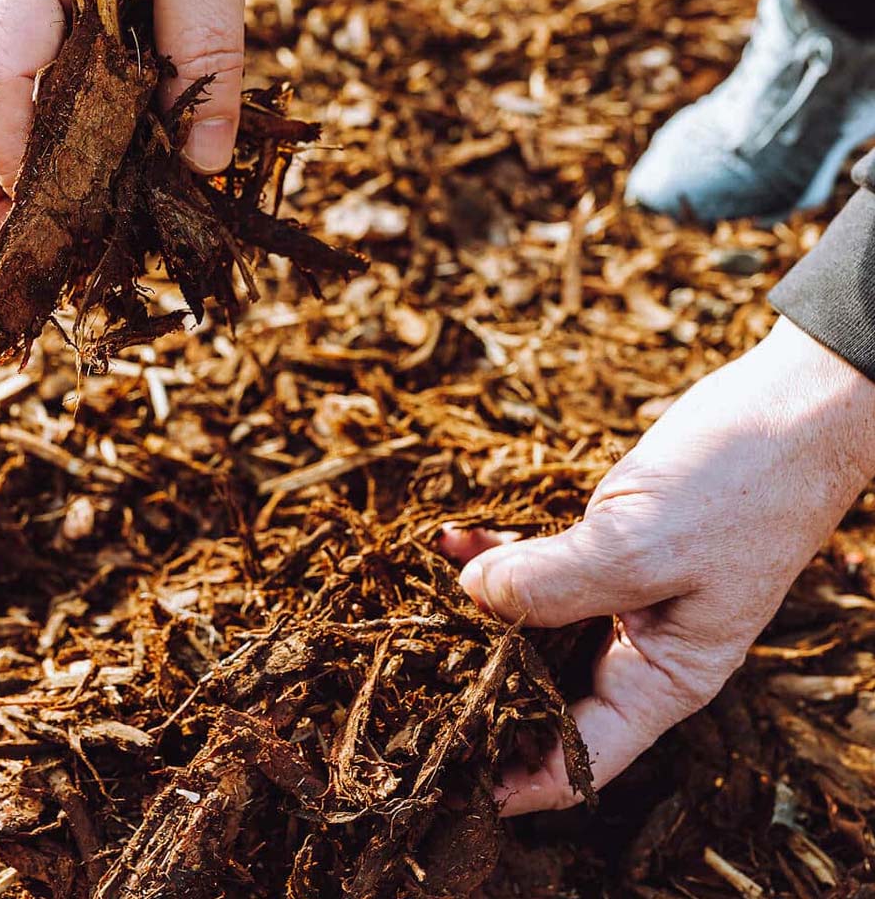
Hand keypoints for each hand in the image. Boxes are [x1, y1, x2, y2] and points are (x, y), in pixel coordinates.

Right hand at [0, 0, 263, 237]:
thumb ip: (209, 44)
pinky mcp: (35, 16)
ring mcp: (6, 0)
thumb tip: (201, 162)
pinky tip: (73, 186)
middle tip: (36, 256)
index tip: (62, 219)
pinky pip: (11, 91)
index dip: (16, 160)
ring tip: (50, 240)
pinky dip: (30, 146)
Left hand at [442, 316, 874, 814]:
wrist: (785, 411)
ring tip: (410, 603)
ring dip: (475, 611)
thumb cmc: (742, 488)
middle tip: (404, 683)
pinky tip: (451, 535)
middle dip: (478, 688)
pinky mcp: (601, 547)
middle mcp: (635, 648)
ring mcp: (616, 595)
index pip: (579, 759)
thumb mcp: (644, 544)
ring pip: (530, 624)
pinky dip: (495, 552)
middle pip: (543, 693)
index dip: (514, 779)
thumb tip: (472, 594)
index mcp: (662, 678)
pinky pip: (536, 563)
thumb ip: (555, 581)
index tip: (444, 778)